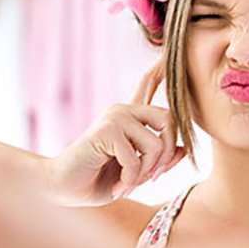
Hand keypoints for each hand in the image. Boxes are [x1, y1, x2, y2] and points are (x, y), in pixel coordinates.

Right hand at [46, 57, 184, 204]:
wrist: (63, 188)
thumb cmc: (98, 181)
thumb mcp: (136, 173)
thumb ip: (158, 161)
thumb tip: (185, 149)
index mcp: (130, 118)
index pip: (148, 87)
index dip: (159, 72)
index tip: (163, 58)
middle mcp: (123, 111)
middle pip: (169, 121)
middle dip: (167, 156)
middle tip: (151, 178)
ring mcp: (114, 117)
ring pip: (156, 145)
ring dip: (144, 174)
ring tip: (127, 184)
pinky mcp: (106, 129)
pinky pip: (135, 157)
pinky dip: (129, 179)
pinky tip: (116, 186)